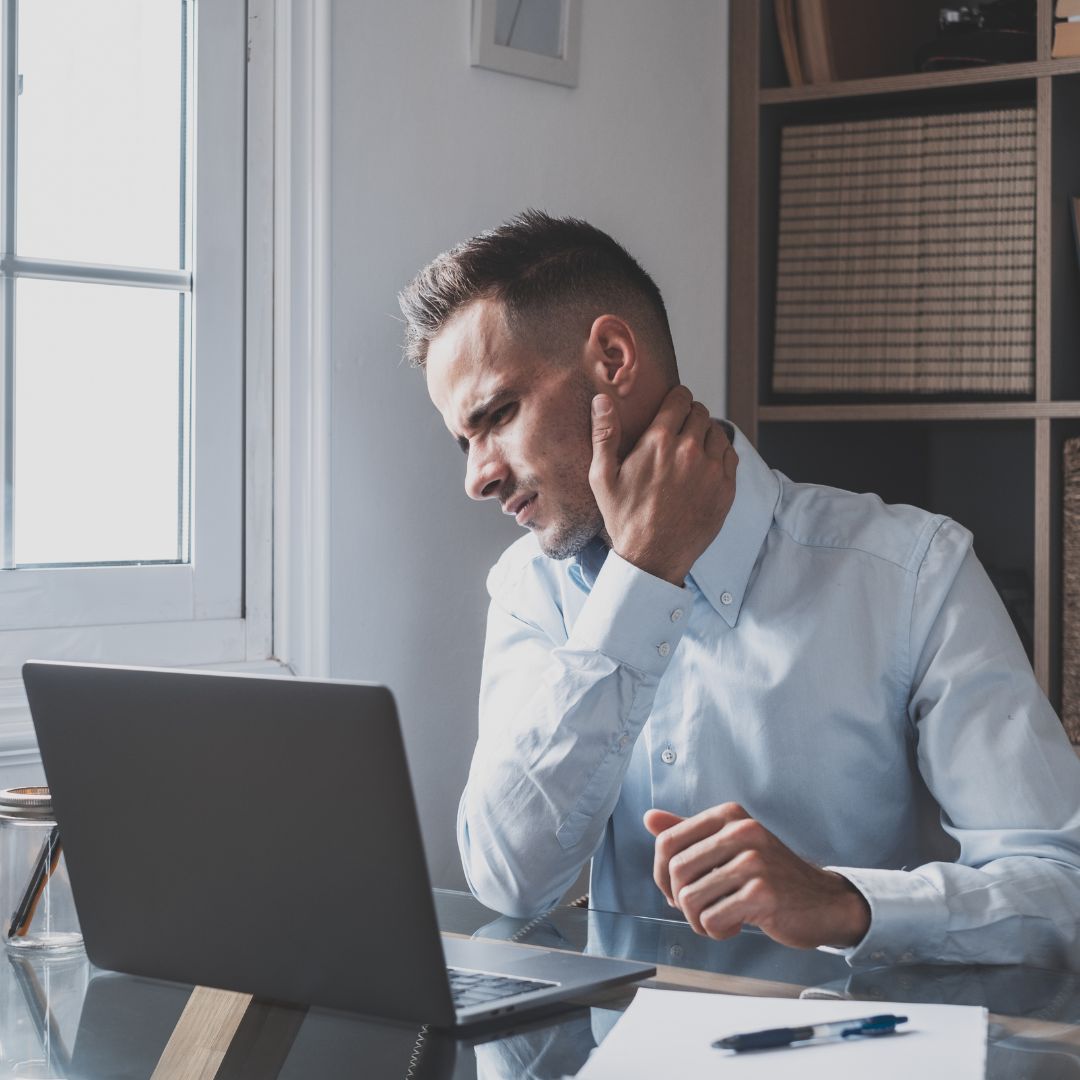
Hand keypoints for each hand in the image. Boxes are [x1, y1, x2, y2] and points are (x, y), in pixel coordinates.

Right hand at [589, 386, 736, 586]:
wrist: (653, 557)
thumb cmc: (625, 519)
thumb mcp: (603, 478)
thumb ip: (604, 435)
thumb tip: (602, 400)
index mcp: (659, 442)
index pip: (680, 398)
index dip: (676, 399)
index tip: (672, 407)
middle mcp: (689, 451)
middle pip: (700, 412)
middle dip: (689, 416)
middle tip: (679, 431)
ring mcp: (712, 470)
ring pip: (717, 432)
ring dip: (705, 434)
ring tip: (691, 449)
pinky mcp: (726, 488)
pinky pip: (730, 455)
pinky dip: (719, 454)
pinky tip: (704, 466)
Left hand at [644, 804, 870, 949]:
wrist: (823, 902)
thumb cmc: (771, 875)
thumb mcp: (731, 845)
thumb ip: (690, 833)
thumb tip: (650, 818)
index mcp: (729, 816)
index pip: (668, 841)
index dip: (661, 873)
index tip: (674, 890)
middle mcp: (742, 831)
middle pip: (676, 871)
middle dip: (679, 899)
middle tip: (699, 909)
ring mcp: (753, 862)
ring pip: (690, 899)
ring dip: (698, 919)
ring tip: (718, 918)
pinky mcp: (762, 894)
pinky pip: (711, 919)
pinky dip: (716, 930)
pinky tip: (734, 926)